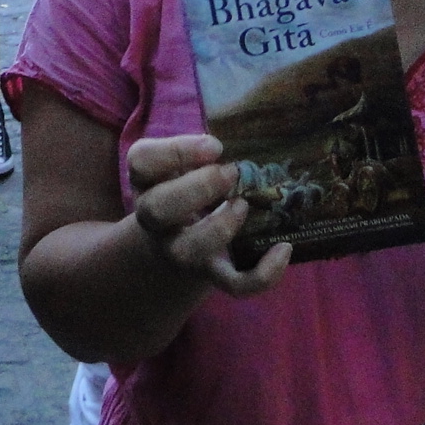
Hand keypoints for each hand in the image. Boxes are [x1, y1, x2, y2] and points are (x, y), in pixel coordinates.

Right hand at [126, 134, 290, 295]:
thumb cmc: (185, 188)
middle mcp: (155, 218)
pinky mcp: (210, 273)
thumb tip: (238, 141)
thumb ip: (201, 150)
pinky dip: (262, 274)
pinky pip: (232, 284)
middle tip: (229, 173)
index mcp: (147, 181)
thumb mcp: (181, 164)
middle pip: (155, 209)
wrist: (174, 240)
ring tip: (244, 205)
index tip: (215, 146)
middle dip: (196, 189)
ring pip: (188, 251)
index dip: (175, 151)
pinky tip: (283, 249)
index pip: (141, 161)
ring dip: (220, 227)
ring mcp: (179, 249)